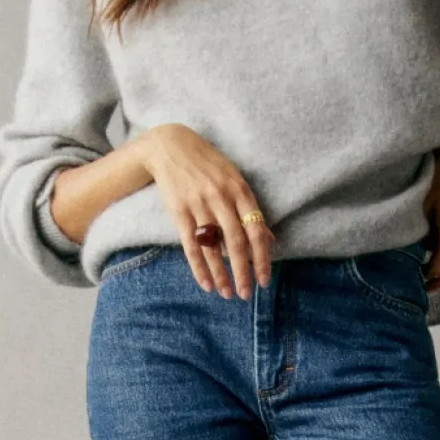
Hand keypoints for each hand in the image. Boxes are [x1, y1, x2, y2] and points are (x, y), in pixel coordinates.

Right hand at [140, 123, 275, 298]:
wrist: (170, 145)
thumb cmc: (208, 165)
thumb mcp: (234, 180)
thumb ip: (250, 209)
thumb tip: (269, 239)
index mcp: (240, 190)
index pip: (256, 230)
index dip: (262, 258)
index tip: (264, 280)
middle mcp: (221, 197)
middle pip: (236, 242)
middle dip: (243, 271)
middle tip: (247, 293)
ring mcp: (199, 204)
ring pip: (214, 247)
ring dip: (222, 274)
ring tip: (228, 294)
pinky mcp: (179, 211)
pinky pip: (191, 245)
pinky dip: (199, 267)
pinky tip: (207, 284)